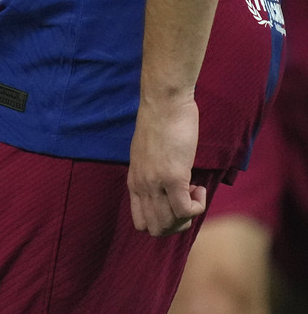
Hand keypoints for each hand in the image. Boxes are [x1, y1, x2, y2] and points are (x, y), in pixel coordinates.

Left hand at [128, 94, 205, 234]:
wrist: (164, 103)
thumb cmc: (160, 124)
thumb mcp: (149, 155)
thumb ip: (153, 174)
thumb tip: (169, 189)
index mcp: (134, 182)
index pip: (141, 222)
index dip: (163, 222)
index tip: (175, 204)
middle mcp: (141, 186)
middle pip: (157, 229)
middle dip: (178, 224)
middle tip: (188, 201)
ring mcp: (155, 183)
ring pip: (171, 224)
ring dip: (188, 215)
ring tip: (194, 191)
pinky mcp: (173, 177)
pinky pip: (186, 210)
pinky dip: (198, 206)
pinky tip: (199, 187)